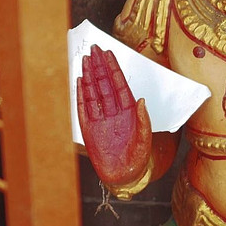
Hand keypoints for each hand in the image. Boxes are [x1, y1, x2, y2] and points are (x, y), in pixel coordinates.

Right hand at [76, 45, 152, 190]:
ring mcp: (101, 119)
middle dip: (100, 66)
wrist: (123, 176)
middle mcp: (114, 111)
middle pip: (105, 84)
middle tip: (94, 49)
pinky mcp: (89, 129)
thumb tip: (142, 100)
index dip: (114, 69)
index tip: (109, 54)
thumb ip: (144, 120)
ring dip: (90, 76)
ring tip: (85, 60)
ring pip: (94, 92)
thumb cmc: (138, 159)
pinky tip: (79, 81)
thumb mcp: (145, 140)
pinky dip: (81, 95)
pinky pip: (84, 108)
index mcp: (129, 111)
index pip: (119, 85)